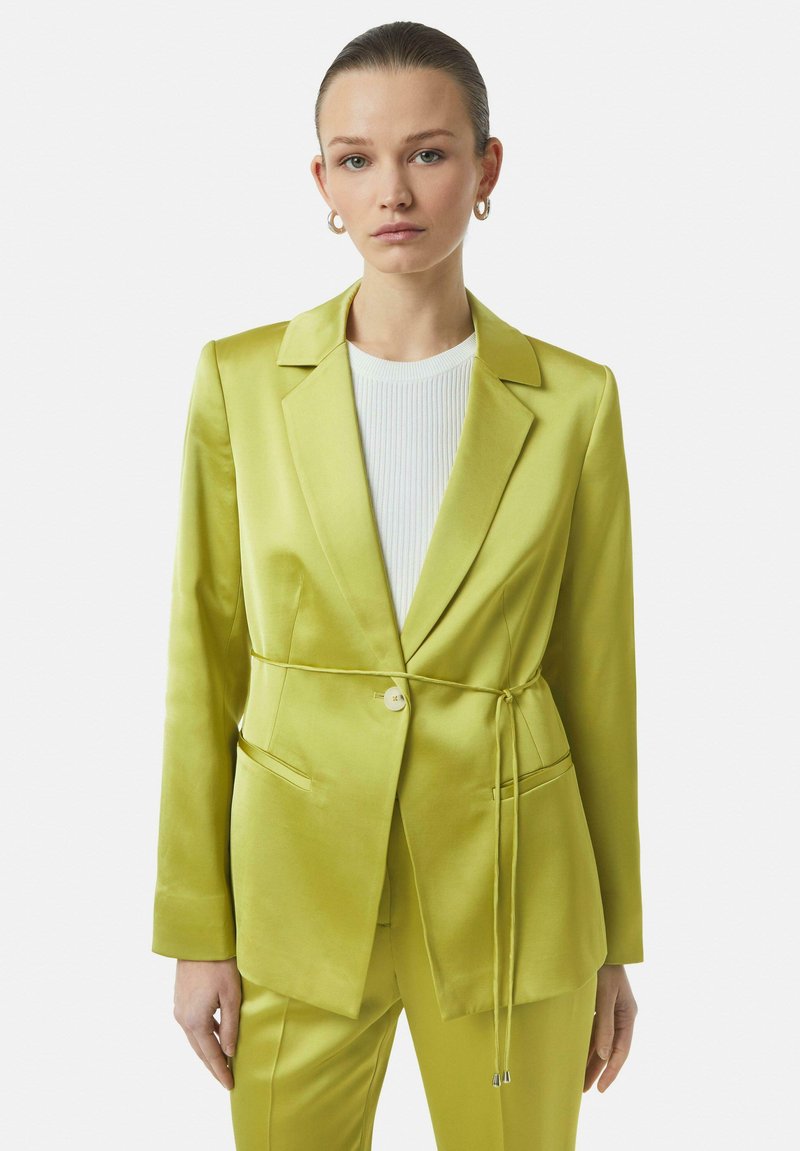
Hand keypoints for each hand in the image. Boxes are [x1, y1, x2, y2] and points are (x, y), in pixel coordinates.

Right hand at [173, 958, 241, 1090]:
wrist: (199, 941)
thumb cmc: (219, 965)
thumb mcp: (231, 996)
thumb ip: (230, 1027)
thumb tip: (229, 1052)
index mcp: (196, 1021)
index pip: (211, 1055)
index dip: (221, 1071)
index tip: (231, 1085)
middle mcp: (183, 1019)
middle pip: (200, 1050)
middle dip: (213, 1066)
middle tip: (226, 1080)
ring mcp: (179, 1009)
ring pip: (195, 1039)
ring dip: (208, 1051)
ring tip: (222, 1062)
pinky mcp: (180, 1000)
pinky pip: (192, 1026)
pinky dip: (203, 1036)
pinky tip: (215, 1036)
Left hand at [583, 963, 637, 1092]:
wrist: (596, 945)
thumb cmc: (603, 968)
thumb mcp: (604, 997)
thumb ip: (604, 1025)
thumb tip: (603, 1055)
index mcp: (628, 1015)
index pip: (621, 1051)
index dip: (611, 1071)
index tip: (601, 1089)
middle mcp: (620, 1016)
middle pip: (610, 1050)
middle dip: (597, 1071)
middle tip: (584, 1090)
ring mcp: (609, 1011)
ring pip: (600, 1042)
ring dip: (589, 1060)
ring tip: (577, 1079)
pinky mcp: (597, 1006)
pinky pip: (592, 1031)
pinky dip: (584, 1043)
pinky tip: (575, 1054)